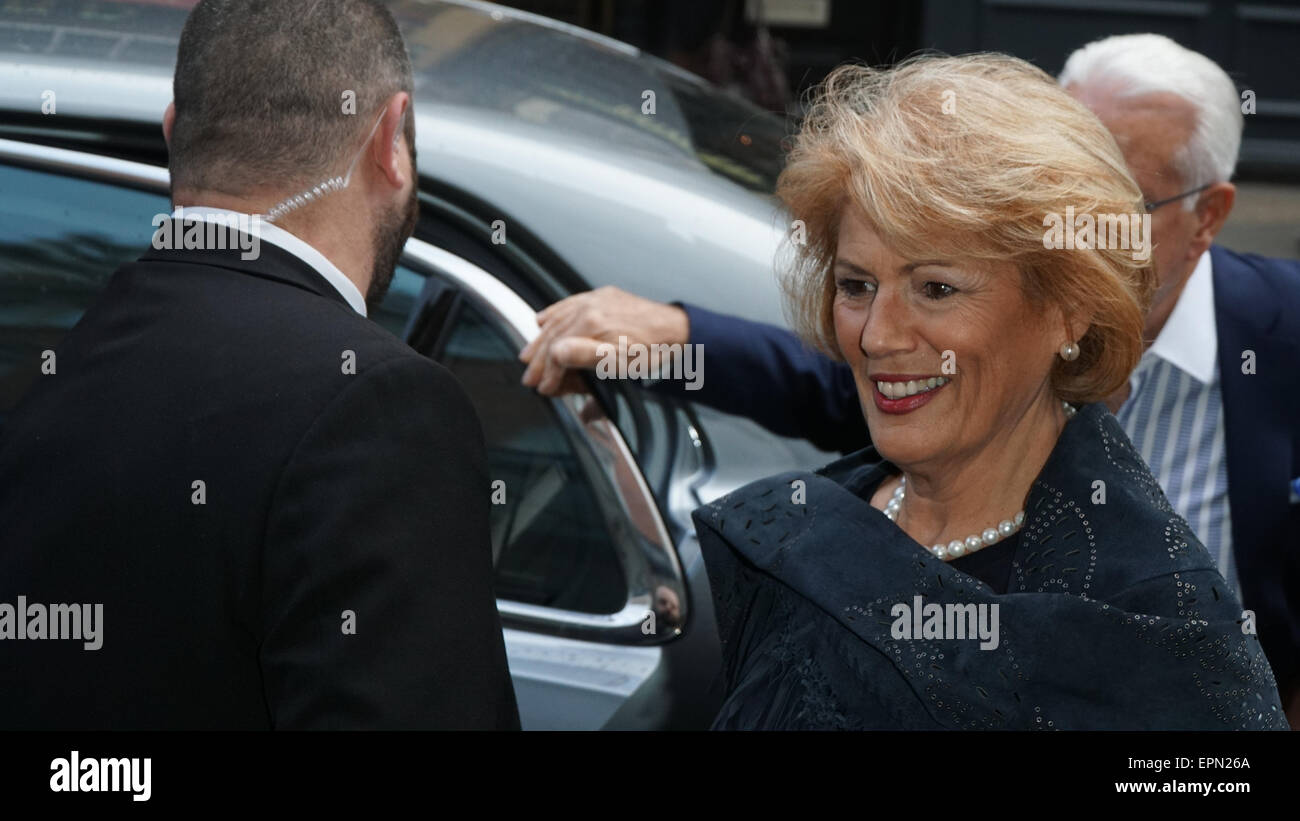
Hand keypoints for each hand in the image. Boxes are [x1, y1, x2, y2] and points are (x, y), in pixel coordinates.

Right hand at [519, 286, 689, 395]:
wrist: (678, 331)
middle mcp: (590, 306)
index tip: (544, 386)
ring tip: (530, 354)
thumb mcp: (618, 363)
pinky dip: (554, 313)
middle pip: (554, 334)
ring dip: (542, 337)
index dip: (548, 371)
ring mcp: (596, 299)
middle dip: (539, 358)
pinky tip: (543, 319)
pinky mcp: (603, 296)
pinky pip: (570, 303)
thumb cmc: (652, 351)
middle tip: (529, 376)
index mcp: (591, 323)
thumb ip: (583, 356)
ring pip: (558, 318)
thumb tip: (555, 353)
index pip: (558, 350)